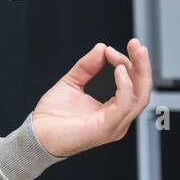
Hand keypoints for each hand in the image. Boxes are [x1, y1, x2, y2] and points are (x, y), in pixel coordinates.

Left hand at [30, 38, 152, 157]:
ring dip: (139, 71)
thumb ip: (86, 67)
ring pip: (140, 97)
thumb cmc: (51, 116)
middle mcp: (118, 119)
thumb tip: (101, 47)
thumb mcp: (71, 83)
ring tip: (133, 52)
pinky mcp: (106, 128)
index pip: (132, 85)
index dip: (126, 63)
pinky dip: (125, 86)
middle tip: (137, 44)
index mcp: (112, 110)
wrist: (36, 134)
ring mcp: (114, 125)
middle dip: (143, 64)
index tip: (111, 49)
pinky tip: (120, 70)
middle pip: (142, 90)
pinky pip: (125, 105)